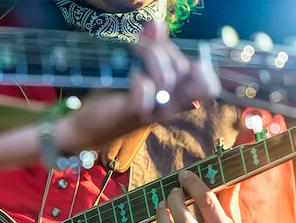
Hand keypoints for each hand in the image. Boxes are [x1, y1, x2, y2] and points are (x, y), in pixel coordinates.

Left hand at [60, 22, 219, 152]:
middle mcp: (169, 105)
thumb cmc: (114, 97)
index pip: (208, 85)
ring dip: (150, 57)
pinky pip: (147, 91)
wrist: (87, 125)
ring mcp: (154, 111)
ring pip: (167, 78)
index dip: (200, 68)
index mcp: (175, 96)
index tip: (173, 57)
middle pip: (185, 70)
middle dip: (165, 50)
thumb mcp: (137, 68)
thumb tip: (157, 24)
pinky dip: (139, 79)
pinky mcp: (134, 112)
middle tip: (142, 48)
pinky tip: (130, 76)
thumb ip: (151, 47)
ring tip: (133, 54)